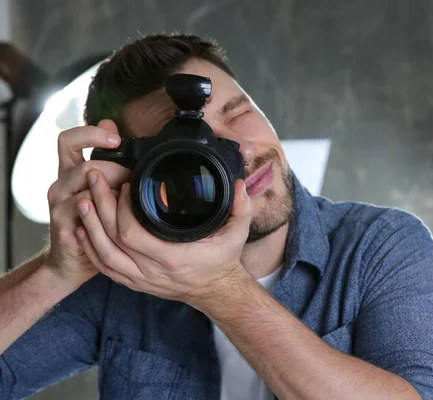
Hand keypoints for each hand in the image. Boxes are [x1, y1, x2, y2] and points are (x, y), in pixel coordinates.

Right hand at [44, 120, 129, 283]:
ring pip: (88, 185)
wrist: (73, 261)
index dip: (91, 133)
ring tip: (128, 201)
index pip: (69, 140)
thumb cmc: (95, 224)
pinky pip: (86, 209)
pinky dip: (106, 209)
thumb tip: (115, 129)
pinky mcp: (62, 223)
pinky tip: (118, 216)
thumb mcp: (103, 191)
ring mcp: (59, 204)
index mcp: (70, 172)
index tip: (116, 139)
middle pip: (87, 164)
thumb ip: (108, 164)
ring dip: (115, 190)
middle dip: (117, 171)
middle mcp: (61, 184)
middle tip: (134, 181)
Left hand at [75, 170, 252, 303]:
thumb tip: (239, 185)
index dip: (122, 207)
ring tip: (83, 201)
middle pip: (113, 239)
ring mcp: (141, 279)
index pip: (134, 232)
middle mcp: (153, 271)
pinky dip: (90, 249)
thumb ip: (241, 208)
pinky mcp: (135, 283)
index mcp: (174, 257)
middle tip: (94, 180)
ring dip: (89, 227)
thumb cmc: (223, 260)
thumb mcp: (238, 233)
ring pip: (104, 255)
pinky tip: (81, 230)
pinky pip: (105, 268)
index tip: (124, 184)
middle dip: (99, 207)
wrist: (216, 291)